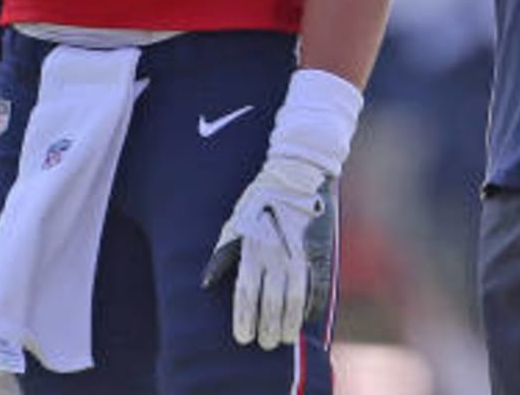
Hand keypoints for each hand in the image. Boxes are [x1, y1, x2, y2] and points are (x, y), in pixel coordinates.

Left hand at [201, 155, 331, 348]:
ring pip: (293, 298)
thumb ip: (222, 254)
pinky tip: (302, 316)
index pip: (246, 293)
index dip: (244, 319)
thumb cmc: (259, 201)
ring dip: (288, 322)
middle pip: (270, 302)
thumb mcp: (235, 223)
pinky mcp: (313, 250)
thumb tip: (206, 283)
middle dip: (267, 328)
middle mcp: (274, 254)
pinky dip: (307, 304)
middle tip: (264, 343)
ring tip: (284, 338)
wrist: (294, 176)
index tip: (243, 337)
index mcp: (252, 248)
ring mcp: (296, 253)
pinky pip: (311, 284)